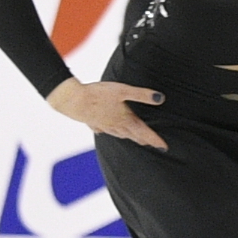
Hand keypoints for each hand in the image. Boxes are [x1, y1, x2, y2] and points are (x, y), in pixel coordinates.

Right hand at [51, 77, 167, 151]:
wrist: (73, 100)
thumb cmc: (98, 94)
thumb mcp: (123, 90)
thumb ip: (142, 95)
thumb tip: (160, 98)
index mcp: (125, 120)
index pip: (144, 132)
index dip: (155, 139)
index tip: (164, 146)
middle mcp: (115, 126)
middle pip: (133, 136)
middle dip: (144, 140)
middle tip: (152, 145)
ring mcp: (103, 126)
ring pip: (119, 135)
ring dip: (129, 138)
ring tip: (134, 139)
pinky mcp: (92, 122)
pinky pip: (103, 130)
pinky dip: (108, 132)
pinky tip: (104, 131)